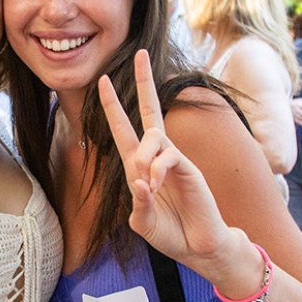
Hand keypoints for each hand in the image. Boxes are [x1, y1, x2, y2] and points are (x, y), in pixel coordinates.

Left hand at [97, 50, 233, 264]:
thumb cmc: (170, 234)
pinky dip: (158, 169)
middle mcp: (157, 158)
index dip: (113, 106)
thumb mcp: (143, 223)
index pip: (124, 130)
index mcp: (140, 167)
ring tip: (148, 184)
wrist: (198, 247)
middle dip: (146, 82)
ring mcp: (175, 161)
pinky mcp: (190, 169)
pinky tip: (156, 185)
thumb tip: (140, 182)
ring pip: (154, 137)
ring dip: (144, 158)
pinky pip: (170, 156)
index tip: (104, 82)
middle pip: (151, 111)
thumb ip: (138, 204)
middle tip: (140, 54)